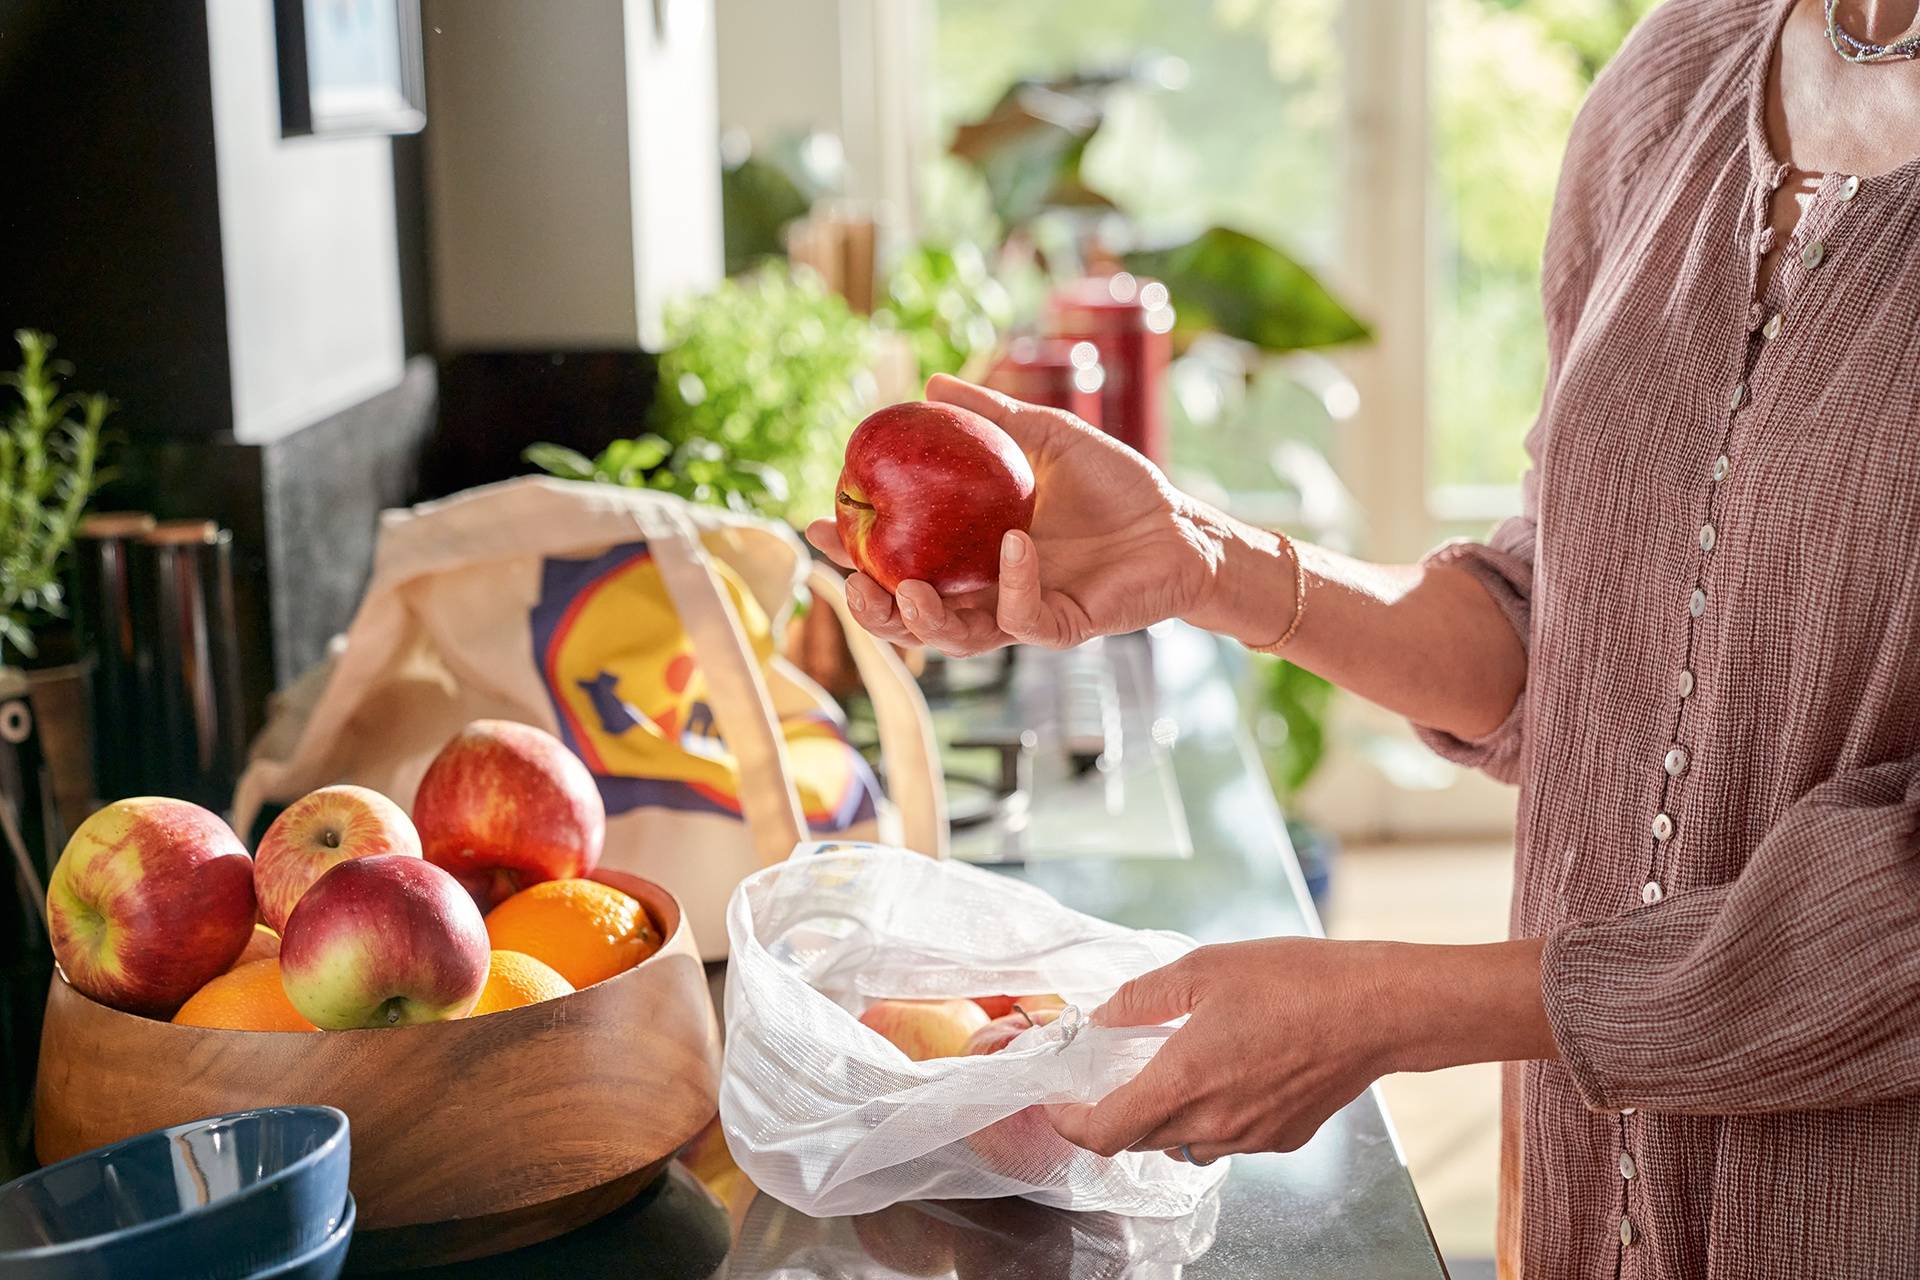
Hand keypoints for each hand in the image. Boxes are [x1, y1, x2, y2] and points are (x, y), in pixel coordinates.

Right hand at [806, 375, 1224, 657]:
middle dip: (871, 608)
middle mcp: (988, 590)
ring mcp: (1024, 612)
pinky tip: (1012, 547)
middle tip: (847, 581)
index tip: (817, 524)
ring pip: (957, 637)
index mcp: (970, 552)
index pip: (899, 558)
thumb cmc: (1114, 483)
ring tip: (903, 589)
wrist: (1181, 522)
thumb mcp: (1045, 435)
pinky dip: (1014, 585)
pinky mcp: (1063, 626)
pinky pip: (1026, 618)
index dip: (854, 552)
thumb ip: (991, 415)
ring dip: (923, 621)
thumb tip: (930, 385)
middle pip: (912, 616)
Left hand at [1045, 937, 1553, 1162]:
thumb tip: (1101, 1016)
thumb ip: (1142, 998)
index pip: (1103, 1132)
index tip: (1057, 1101)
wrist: (1377, 1009)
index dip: (1070, 1123)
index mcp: (1184, 1081)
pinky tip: (1224, 1072)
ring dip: (1162, 1116)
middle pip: (1138, 1140)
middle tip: (1110, 1071)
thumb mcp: (1204, 968)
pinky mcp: (1280, 1138)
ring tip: (1169, 1067)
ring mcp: (1249, 1137)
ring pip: (1181, 1143)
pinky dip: (1208, 1115)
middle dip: (1114, 1112)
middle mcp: (1212, 1122)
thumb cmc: (1295, 981)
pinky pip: (1225, 1139)